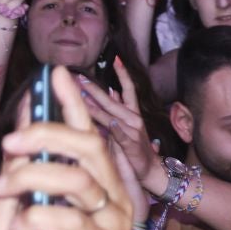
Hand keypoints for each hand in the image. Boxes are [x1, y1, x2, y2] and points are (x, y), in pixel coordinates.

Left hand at [0, 69, 151, 229]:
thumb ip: (54, 201)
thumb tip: (25, 167)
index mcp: (105, 195)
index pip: (90, 139)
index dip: (73, 105)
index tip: (54, 75)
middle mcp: (115, 204)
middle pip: (89, 149)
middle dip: (48, 134)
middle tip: (12, 139)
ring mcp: (112, 229)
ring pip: (80, 181)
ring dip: (36, 176)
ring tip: (4, 186)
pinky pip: (76, 225)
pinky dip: (45, 218)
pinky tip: (23, 224)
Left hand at [78, 60, 163, 195]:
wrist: (150, 170)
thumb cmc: (135, 150)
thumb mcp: (127, 127)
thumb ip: (119, 111)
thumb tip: (110, 93)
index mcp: (133, 114)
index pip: (129, 89)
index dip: (123, 74)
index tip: (116, 59)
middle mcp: (133, 119)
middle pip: (113, 100)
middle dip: (95, 88)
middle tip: (80, 78)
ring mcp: (132, 131)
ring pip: (112, 114)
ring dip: (96, 105)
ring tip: (82, 95)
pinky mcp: (131, 144)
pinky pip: (120, 134)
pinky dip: (114, 128)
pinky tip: (107, 123)